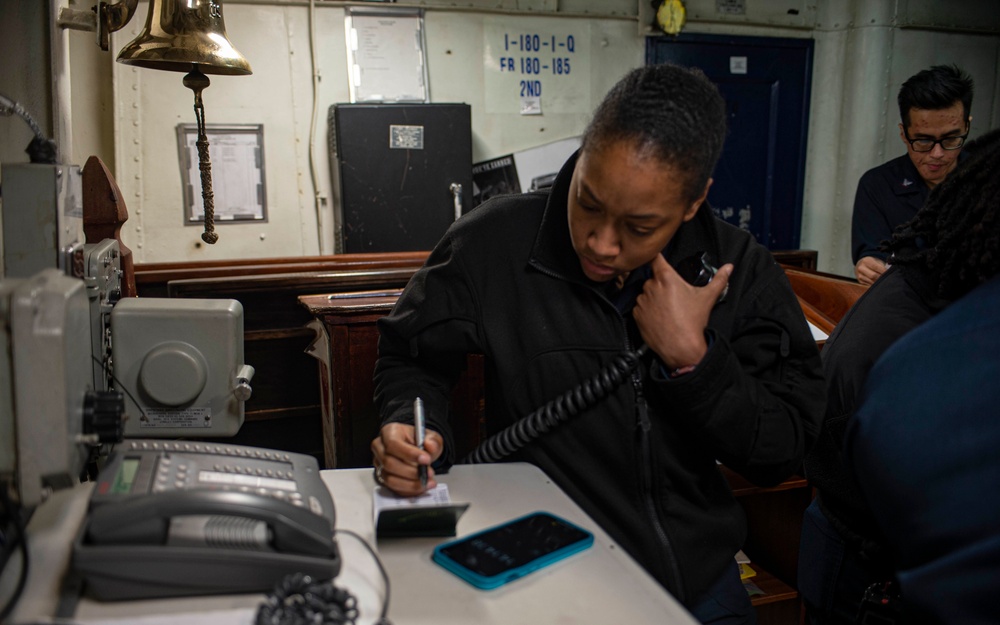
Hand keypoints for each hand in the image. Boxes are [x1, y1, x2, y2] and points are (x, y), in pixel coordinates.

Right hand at [370, 422, 443, 495]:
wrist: (416, 449)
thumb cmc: (418, 441)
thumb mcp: (430, 436)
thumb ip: (433, 440)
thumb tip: (430, 446)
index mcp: (390, 432)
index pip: (393, 444)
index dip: (409, 454)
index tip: (426, 459)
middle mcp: (380, 448)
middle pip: (389, 463)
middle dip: (411, 472)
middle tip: (429, 473)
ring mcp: (379, 464)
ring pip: (390, 479)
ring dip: (411, 484)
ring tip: (427, 481)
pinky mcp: (383, 478)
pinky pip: (394, 489)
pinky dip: (409, 490)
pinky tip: (421, 486)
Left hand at [633, 254, 732, 369]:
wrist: (681, 347)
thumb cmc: (693, 321)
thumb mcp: (708, 297)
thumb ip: (719, 279)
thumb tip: (729, 267)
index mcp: (666, 278)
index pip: (655, 258)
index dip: (656, 257)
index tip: (658, 257)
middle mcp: (650, 286)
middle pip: (653, 278)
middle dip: (661, 284)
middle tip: (673, 295)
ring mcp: (642, 301)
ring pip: (646, 293)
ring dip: (653, 297)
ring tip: (667, 309)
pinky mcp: (636, 314)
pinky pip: (640, 307)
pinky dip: (647, 310)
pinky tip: (659, 317)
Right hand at [854, 256, 885, 285]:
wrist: (862, 265)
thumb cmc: (873, 263)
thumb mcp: (877, 261)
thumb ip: (882, 266)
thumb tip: (888, 273)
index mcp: (866, 261)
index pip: (876, 267)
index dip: (883, 271)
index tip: (889, 273)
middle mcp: (861, 268)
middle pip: (873, 276)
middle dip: (881, 278)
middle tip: (888, 278)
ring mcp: (860, 275)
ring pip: (871, 281)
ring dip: (879, 282)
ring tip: (884, 281)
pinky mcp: (860, 281)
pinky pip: (870, 284)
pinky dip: (876, 284)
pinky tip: (879, 283)